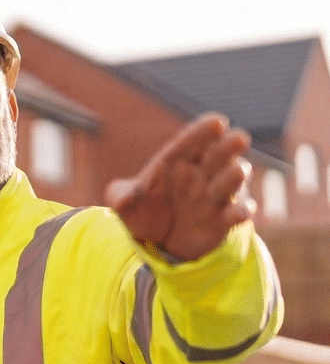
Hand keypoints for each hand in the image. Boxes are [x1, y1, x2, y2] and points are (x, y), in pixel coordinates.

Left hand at [104, 113, 253, 261]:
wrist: (156, 241)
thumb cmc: (142, 212)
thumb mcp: (124, 205)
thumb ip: (120, 198)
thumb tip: (121, 199)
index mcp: (175, 163)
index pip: (189, 143)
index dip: (202, 132)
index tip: (217, 121)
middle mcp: (198, 175)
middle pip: (216, 156)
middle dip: (228, 147)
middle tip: (240, 138)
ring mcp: (212, 195)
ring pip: (230, 181)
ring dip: (235, 176)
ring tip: (238, 170)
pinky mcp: (222, 219)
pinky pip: (235, 213)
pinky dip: (241, 210)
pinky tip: (243, 211)